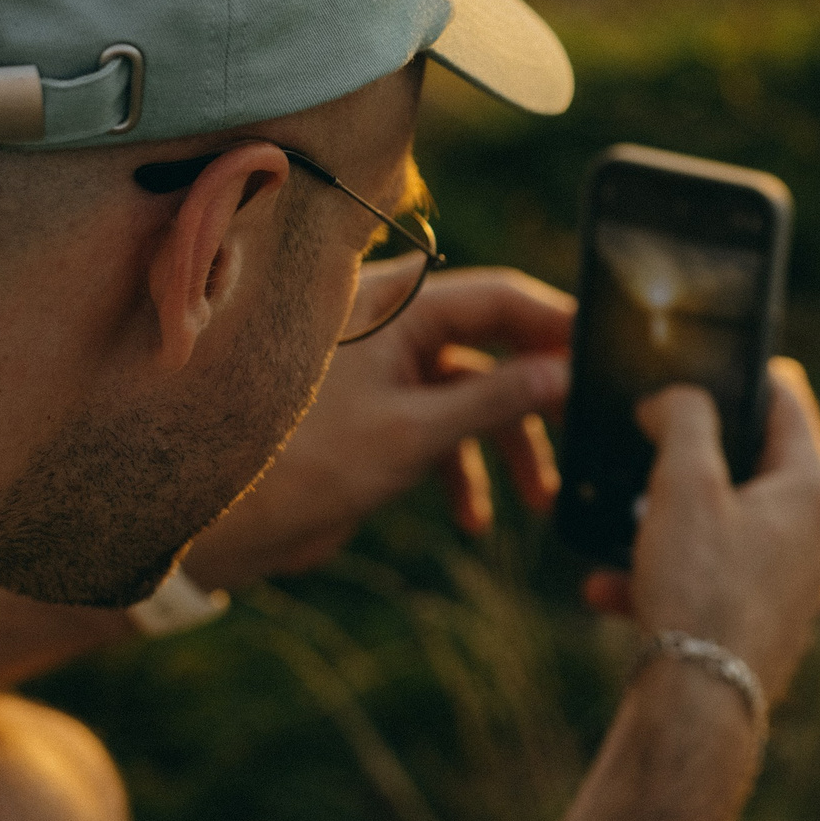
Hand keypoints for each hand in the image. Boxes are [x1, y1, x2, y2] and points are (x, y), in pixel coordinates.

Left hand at [183, 266, 574, 588]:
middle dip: (540, 393)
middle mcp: (394, 325)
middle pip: (495, 342)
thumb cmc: (298, 465)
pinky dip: (464, 464)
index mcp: (397, 306)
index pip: (501, 297)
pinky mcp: (377, 410)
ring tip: (539, 498)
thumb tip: (564, 375)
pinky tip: (474, 517)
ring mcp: (386, 368)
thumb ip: (494, 401)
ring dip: (508, 442)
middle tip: (589, 427)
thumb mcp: (412, 436)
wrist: (213, 523)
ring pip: (474, 390)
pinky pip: (442, 423)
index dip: (558, 324)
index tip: (606, 355)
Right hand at [581, 359, 819, 702]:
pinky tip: (604, 588)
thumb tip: (675, 398)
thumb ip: (684, 417)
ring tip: (614, 528)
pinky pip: (711, 578)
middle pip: (752, 463)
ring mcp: (794, 579)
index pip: (787, 397)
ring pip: (723, 526)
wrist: (700, 707)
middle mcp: (817, 530)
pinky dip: (663, 574)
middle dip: (691, 459)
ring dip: (665, 523)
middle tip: (645, 452)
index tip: (692, 373)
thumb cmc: (700, 585)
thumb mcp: (684, 481)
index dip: (739, 375)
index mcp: (811, 485)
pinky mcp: (764, 620)